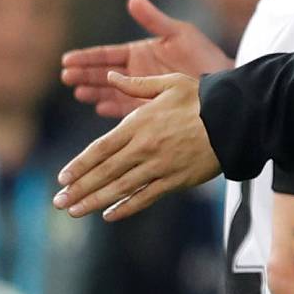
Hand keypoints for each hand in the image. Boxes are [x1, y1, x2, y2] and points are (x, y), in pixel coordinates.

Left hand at [54, 72, 221, 219]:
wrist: (235, 119)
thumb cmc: (203, 98)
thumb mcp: (168, 83)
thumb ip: (135, 85)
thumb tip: (109, 78)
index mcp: (138, 124)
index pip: (100, 148)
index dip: (80, 165)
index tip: (63, 177)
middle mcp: (144, 148)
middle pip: (104, 172)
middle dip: (79, 188)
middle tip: (58, 201)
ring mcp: (159, 167)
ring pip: (120, 188)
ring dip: (94, 201)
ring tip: (74, 211)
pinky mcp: (176, 181)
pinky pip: (146, 197)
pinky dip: (126, 207)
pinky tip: (109, 214)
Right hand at [61, 0, 231, 117]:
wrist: (221, 81)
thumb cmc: (203, 54)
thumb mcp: (178, 33)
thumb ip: (154, 20)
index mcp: (139, 52)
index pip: (106, 55)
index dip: (87, 57)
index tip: (67, 59)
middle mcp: (136, 72)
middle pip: (103, 74)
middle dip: (84, 75)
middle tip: (66, 77)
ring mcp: (142, 90)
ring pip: (111, 92)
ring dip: (94, 92)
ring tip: (79, 93)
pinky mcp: (150, 108)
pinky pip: (127, 109)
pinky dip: (114, 109)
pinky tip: (100, 108)